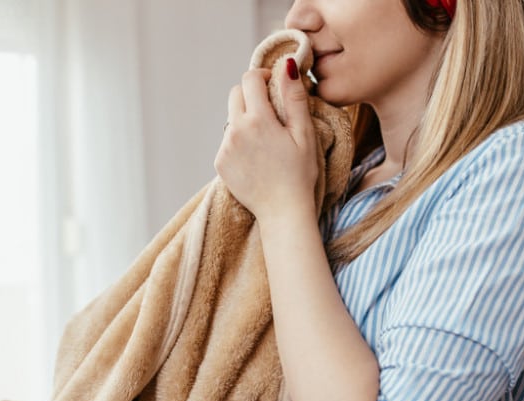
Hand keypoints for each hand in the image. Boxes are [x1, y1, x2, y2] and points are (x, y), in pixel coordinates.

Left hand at [214, 58, 318, 225]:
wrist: (283, 212)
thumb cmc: (300, 174)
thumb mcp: (304, 133)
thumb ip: (294, 97)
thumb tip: (286, 65)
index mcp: (258, 119)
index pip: (250, 79)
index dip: (262, 77)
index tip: (273, 86)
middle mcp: (235, 130)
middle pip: (236, 94)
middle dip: (251, 95)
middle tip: (271, 112)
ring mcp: (225, 147)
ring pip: (231, 118)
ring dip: (245, 119)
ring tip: (266, 140)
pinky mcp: (220, 163)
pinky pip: (227, 140)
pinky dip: (239, 141)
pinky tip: (257, 157)